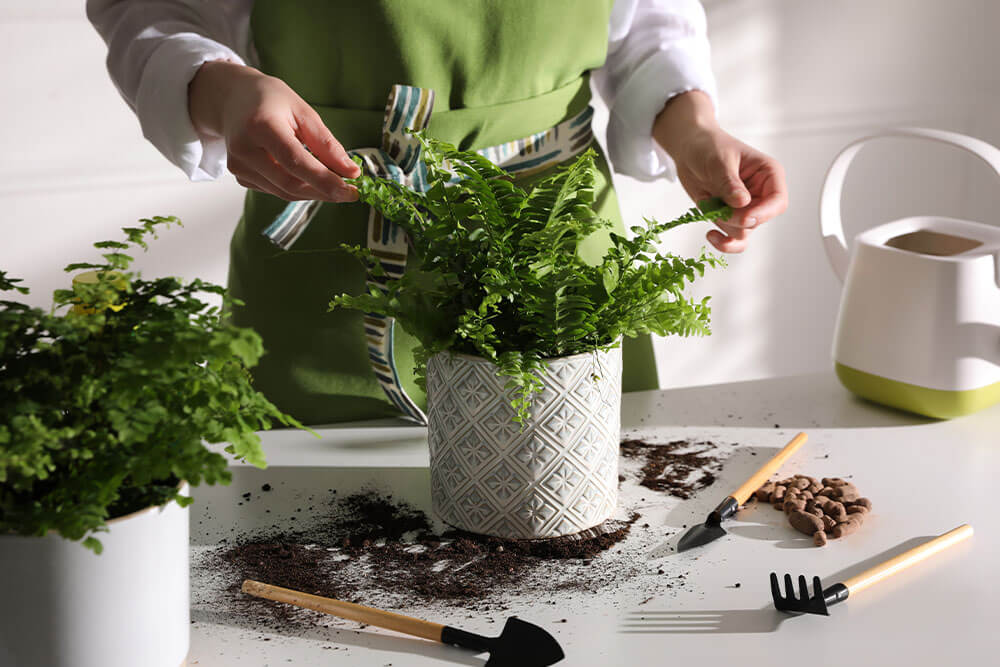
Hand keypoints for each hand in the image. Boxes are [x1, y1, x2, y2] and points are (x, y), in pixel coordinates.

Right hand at [188, 61, 359, 201]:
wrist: (233, 99)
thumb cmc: (271, 101)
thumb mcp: (303, 112)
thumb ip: (327, 144)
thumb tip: (350, 172)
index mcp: (260, 126)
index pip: (295, 162)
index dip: (325, 180)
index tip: (350, 190)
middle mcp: (244, 149)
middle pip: (289, 184)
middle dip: (323, 192)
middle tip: (349, 193)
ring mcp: (239, 166)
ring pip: (284, 192)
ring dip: (313, 192)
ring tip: (333, 183)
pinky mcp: (240, 177)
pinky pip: (275, 190)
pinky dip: (297, 188)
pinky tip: (307, 177)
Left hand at [653, 91, 787, 252]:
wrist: (689, 150)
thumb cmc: (708, 147)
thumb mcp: (718, 161)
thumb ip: (729, 183)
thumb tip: (743, 202)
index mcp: (768, 174)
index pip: (778, 202)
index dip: (762, 213)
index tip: (743, 216)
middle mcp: (761, 194)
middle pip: (758, 221)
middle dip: (735, 219)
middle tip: (714, 205)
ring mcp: (746, 208)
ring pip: (742, 232)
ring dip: (722, 222)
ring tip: (708, 203)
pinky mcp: (730, 217)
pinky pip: (734, 240)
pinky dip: (723, 243)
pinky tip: (711, 235)